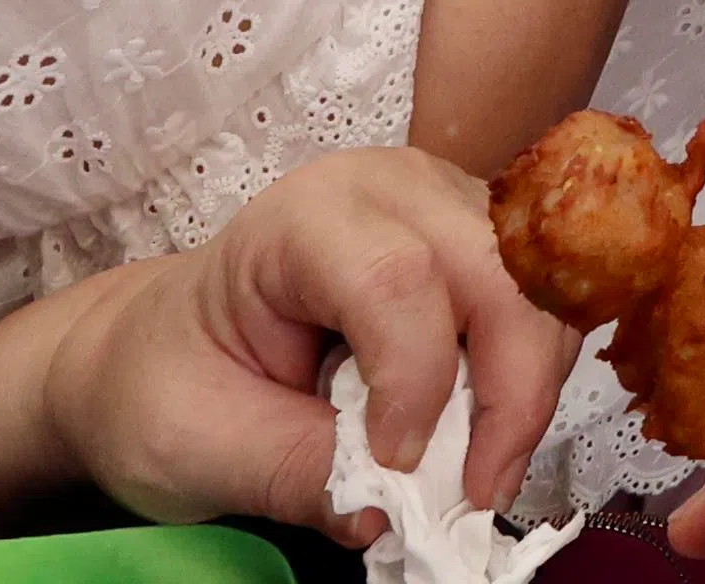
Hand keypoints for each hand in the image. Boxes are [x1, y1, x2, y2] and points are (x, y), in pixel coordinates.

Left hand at [30, 147, 577, 539]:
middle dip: (510, 390)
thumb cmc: (167, 383)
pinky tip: (480, 431)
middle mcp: (395, 190)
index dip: (415, 382)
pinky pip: (542, 307)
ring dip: (529, 388)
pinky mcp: (480, 246)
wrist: (163, 352)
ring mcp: (448, 207)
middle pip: (496, 272)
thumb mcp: (197, 443)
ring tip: (477, 471)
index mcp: (305, 217)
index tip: (395, 470)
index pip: (395, 278)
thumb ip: (293, 474)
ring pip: (539, 289)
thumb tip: (386, 515)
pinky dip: (530, 378)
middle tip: (478, 490)